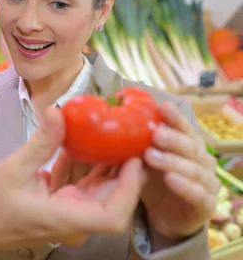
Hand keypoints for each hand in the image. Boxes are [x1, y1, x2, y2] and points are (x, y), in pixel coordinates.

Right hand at [0, 107, 146, 258]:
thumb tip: (58, 111)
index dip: (129, 188)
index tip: (133, 159)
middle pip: (113, 200)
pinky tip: (83, 144)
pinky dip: (85, 168)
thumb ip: (41, 142)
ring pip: (100, 192)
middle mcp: (74, 221)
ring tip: (113, 135)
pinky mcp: (62, 208)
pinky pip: (82, 189)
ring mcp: (70, 216)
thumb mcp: (15, 169)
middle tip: (130, 138)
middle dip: (124, 170)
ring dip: (106, 166)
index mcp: (66, 218)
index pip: (113, 214)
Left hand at [141, 102, 218, 241]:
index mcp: (190, 146)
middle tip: (155, 133)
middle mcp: (203, 162)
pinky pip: (197, 194)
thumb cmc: (156, 181)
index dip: (175, 117)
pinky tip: (170, 178)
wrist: (167, 216)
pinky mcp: (206, 205)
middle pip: (191, 147)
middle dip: (173, 139)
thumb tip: (114, 120)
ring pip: (194, 170)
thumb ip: (138, 144)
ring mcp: (208, 183)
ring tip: (152, 156)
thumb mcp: (145, 161)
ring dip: (174, 161)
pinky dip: (184, 185)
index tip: (162, 106)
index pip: (185, 128)